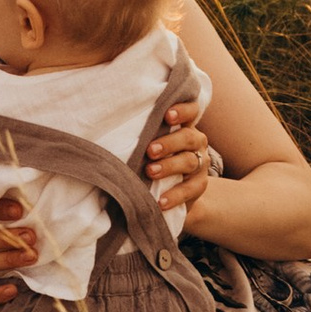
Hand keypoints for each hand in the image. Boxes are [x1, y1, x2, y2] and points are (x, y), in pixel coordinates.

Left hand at [144, 103, 213, 225]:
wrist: (170, 192)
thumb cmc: (153, 159)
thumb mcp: (149, 144)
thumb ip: (141, 135)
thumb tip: (110, 130)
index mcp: (184, 126)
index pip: (191, 111)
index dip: (183, 110)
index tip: (167, 115)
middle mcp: (196, 142)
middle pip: (188, 137)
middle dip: (169, 143)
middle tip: (150, 150)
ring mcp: (200, 164)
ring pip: (189, 161)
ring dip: (169, 166)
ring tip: (150, 172)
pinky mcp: (199, 185)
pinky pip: (189, 189)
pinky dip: (175, 195)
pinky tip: (161, 201)